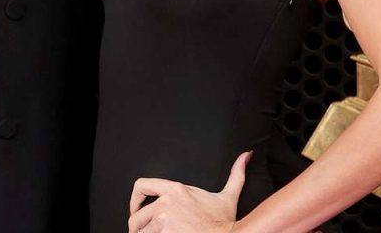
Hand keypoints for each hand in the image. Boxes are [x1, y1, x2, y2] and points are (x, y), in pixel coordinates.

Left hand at [127, 151, 251, 232]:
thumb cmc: (224, 221)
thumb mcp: (228, 196)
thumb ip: (235, 174)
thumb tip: (246, 156)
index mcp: (176, 189)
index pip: (141, 185)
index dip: (134, 199)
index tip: (136, 208)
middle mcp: (166, 203)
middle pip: (136, 216)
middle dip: (138, 226)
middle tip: (144, 232)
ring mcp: (164, 221)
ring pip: (140, 231)